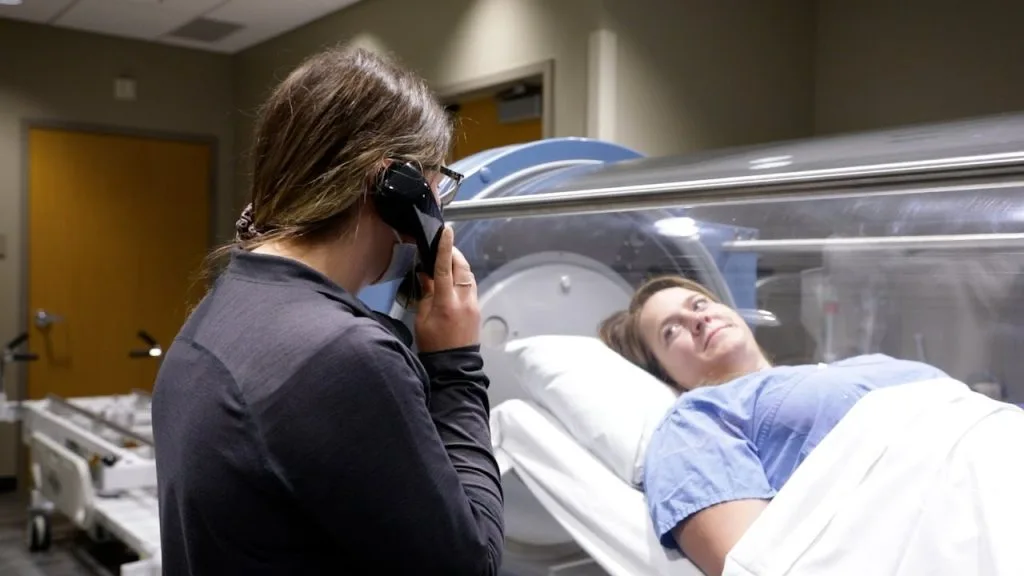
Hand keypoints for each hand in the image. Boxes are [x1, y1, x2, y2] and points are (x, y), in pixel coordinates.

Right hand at [415, 226, 479, 352]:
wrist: (454, 365)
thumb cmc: (433, 344)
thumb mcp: (422, 319)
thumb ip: (426, 294)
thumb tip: (427, 274)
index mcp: (446, 302)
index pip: (445, 268)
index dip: (445, 248)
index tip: (447, 231)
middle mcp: (463, 300)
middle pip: (462, 267)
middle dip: (454, 253)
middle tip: (443, 245)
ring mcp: (473, 304)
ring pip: (468, 275)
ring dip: (459, 264)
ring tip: (447, 260)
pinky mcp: (477, 308)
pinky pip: (470, 285)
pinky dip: (462, 277)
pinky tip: (453, 278)